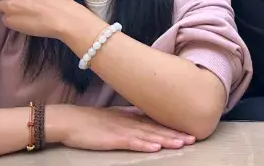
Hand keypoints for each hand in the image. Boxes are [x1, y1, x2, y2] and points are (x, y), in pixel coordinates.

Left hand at [0, 0, 92, 40]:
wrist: (63, 19)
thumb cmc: (61, 4)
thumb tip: (21, 1)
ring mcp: (8, 5)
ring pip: (1, 6)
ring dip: (11, 9)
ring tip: (29, 14)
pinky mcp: (8, 20)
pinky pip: (8, 20)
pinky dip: (16, 21)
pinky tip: (29, 22)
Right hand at [49, 105, 195, 152]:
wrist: (70, 120)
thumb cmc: (91, 120)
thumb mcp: (116, 116)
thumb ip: (132, 116)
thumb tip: (146, 118)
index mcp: (132, 117)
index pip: (157, 123)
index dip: (174, 127)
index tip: (190, 129)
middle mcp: (131, 123)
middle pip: (157, 129)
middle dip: (176, 134)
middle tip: (194, 138)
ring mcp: (122, 130)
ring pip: (148, 136)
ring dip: (166, 140)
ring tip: (182, 143)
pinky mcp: (112, 139)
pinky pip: (131, 143)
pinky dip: (144, 145)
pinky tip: (155, 148)